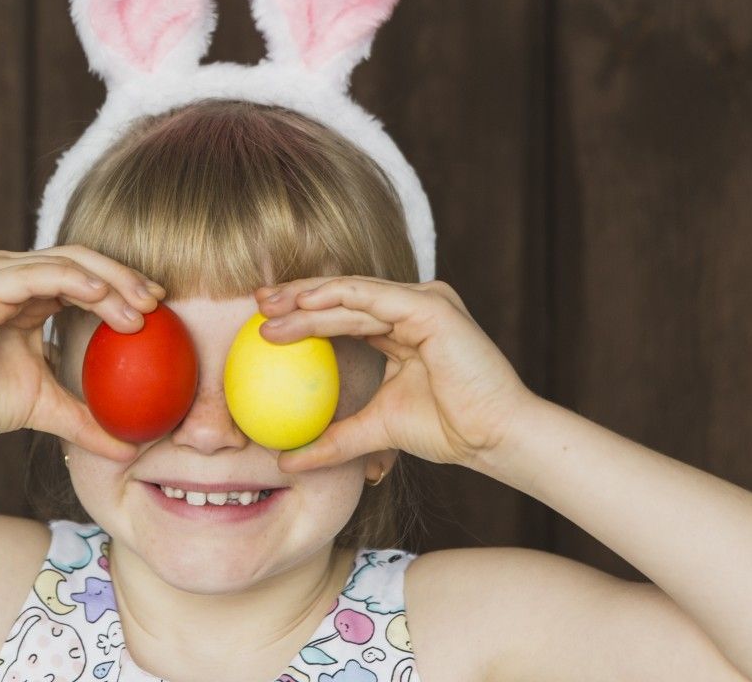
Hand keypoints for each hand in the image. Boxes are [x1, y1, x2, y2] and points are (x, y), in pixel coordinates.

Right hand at [0, 245, 164, 458]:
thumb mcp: (47, 406)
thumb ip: (87, 418)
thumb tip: (132, 448)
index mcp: (28, 291)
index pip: (85, 275)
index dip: (123, 284)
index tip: (159, 307)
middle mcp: (13, 273)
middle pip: (82, 260)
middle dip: (124, 277)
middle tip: (157, 303)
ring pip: (65, 262)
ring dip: (107, 281)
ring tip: (138, 308)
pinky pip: (36, 274)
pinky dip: (72, 279)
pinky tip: (100, 294)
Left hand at [253, 276, 535, 471]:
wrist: (494, 439)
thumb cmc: (449, 431)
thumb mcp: (376, 429)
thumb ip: (334, 438)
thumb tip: (287, 458)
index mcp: (401, 328)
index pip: (343, 314)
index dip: (302, 315)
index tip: (262, 325)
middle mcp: (411, 307)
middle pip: (343, 298)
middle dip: (296, 297)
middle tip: (256, 302)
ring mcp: (423, 302)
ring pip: (352, 294)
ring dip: (307, 298)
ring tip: (269, 306)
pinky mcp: (431, 305)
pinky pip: (373, 296)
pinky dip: (337, 296)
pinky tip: (305, 302)